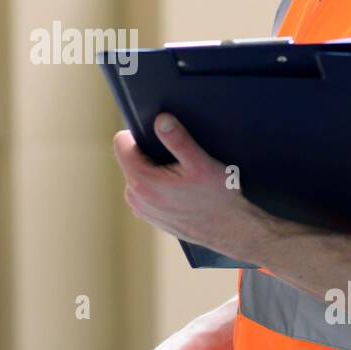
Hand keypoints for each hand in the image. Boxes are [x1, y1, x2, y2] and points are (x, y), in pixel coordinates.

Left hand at [113, 112, 266, 255]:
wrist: (229, 230)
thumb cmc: (217, 197)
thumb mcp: (201, 163)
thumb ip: (178, 139)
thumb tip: (160, 119)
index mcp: (141, 181)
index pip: (121, 143)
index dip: (139, 134)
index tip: (160, 137)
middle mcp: (134, 196)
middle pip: (130, 158)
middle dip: (150, 153)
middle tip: (178, 161)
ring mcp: (140, 208)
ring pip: (138, 174)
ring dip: (154, 170)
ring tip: (181, 177)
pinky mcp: (148, 215)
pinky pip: (145, 190)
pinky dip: (158, 185)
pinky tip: (180, 190)